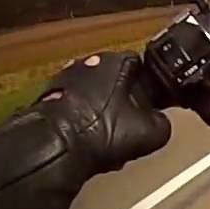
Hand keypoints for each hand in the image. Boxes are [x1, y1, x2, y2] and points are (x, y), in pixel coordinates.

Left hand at [33, 51, 171, 173]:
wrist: (56, 147)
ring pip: (93, 96)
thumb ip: (163, 122)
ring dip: (100, 113)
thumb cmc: (101, 130)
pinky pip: (74, 110)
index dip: (149, 89)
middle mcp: (87, 63)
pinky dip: (81, 122)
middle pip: (115, 81)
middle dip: (122, 102)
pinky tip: (87, 141)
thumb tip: (161, 123)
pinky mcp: (46, 99)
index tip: (151, 107)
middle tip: (130, 126)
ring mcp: (63, 80)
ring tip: (108, 138)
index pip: (142, 67)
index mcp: (116, 61)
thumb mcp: (153, 131)